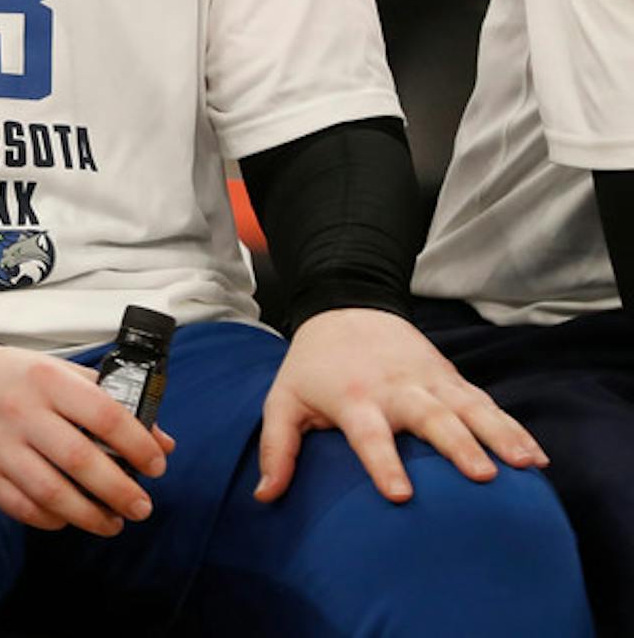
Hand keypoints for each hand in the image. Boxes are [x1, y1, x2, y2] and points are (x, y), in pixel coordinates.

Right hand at [0, 345, 173, 535]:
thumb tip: (162, 442)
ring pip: (53, 493)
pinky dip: (53, 520)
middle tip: (141, 507)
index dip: (139, 446)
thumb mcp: (64, 374)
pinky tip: (70, 517)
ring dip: (91, 516)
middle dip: (120, 491)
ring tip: (114, 522)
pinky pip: (24, 508)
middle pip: (81, 461)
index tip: (156, 465)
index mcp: (48, 381)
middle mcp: (21, 411)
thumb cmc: (19, 378)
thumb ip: (112, 402)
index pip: (105, 416)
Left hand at [256, 307, 546, 503]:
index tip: (400, 495)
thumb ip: (277, 448)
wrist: (347, 305)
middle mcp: (397, 389)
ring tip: (526, 465)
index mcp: (354, 398)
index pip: (369, 434)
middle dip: (457, 446)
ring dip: (499, 435)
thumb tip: (265, 497)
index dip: (383, 462)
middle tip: (482, 476)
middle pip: (431, 418)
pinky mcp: (452, 379)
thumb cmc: (312, 365)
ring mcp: (430, 382)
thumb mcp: (283, 399)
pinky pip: (487, 405)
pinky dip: (513, 428)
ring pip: (470, 409)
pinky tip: (537, 458)